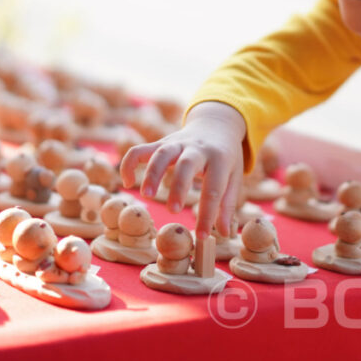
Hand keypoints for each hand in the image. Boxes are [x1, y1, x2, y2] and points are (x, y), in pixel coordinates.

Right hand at [120, 101, 245, 240]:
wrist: (216, 123)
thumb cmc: (226, 157)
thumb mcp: (233, 177)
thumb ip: (227, 205)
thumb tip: (224, 234)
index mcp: (220, 159)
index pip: (214, 189)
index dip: (207, 214)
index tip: (202, 236)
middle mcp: (198, 149)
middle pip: (186, 164)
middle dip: (179, 187)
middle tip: (173, 211)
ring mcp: (178, 143)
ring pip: (162, 153)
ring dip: (152, 173)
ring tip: (147, 196)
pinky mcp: (161, 141)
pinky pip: (142, 149)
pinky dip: (130, 162)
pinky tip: (127, 182)